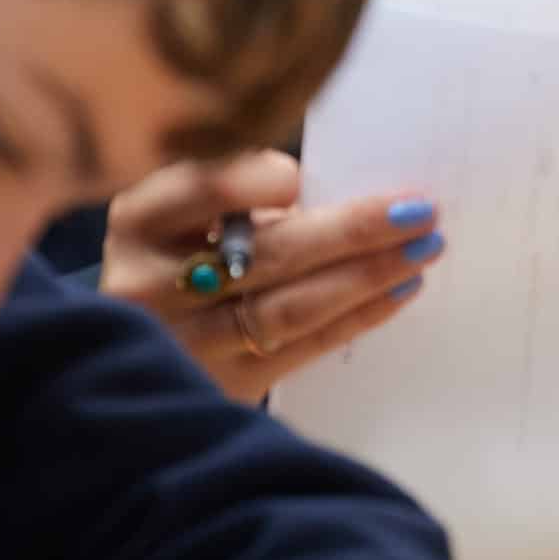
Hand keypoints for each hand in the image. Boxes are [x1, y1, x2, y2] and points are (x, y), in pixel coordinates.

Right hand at [99, 152, 442, 402]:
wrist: (135, 351)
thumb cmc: (180, 253)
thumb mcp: (184, 213)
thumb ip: (240, 195)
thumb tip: (338, 192)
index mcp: (138, 222)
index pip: (203, 190)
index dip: (256, 180)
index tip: (302, 174)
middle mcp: (150, 286)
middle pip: (267, 255)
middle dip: (352, 230)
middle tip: (418, 209)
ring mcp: (186, 344)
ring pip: (292, 307)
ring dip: (368, 275)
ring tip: (423, 248)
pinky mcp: (223, 385)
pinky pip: (304, 346)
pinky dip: (358, 316)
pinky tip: (400, 291)